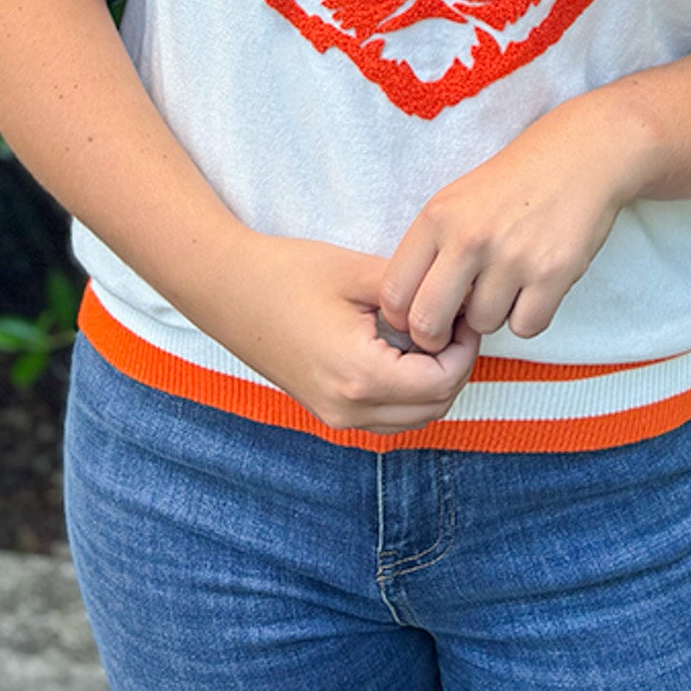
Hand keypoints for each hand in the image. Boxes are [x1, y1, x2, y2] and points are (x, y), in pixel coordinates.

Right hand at [227, 234, 478, 435]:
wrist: (226, 288)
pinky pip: (387, 416)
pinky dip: (409, 391)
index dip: (464, 347)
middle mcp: (348, 408)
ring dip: (433, 382)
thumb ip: (414, 292)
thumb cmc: (288, 272)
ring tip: (430, 331)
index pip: (442, 381)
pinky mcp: (327, 410)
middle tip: (454, 319)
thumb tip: (458, 300)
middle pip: (434, 407)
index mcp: (359, 376)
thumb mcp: (359, 274)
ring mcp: (335, 415)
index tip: (463, 311)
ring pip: (413, 418)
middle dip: (455, 365)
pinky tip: (403, 348)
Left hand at [379, 99, 633, 352]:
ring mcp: (512, 257)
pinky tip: (534, 287)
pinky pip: (525, 328)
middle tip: (452, 327)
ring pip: (482, 325)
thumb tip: (411, 310)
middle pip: (427, 323)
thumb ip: (431, 249)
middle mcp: (469, 237)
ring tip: (507, 282)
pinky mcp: (552, 274)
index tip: (418, 317)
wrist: (581, 155)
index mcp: (438, 217)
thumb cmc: (515, 181)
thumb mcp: (457, 199)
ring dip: (493, 315)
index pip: (393, 292)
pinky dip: (529, 316)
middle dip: (437, 337)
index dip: (401, 317)